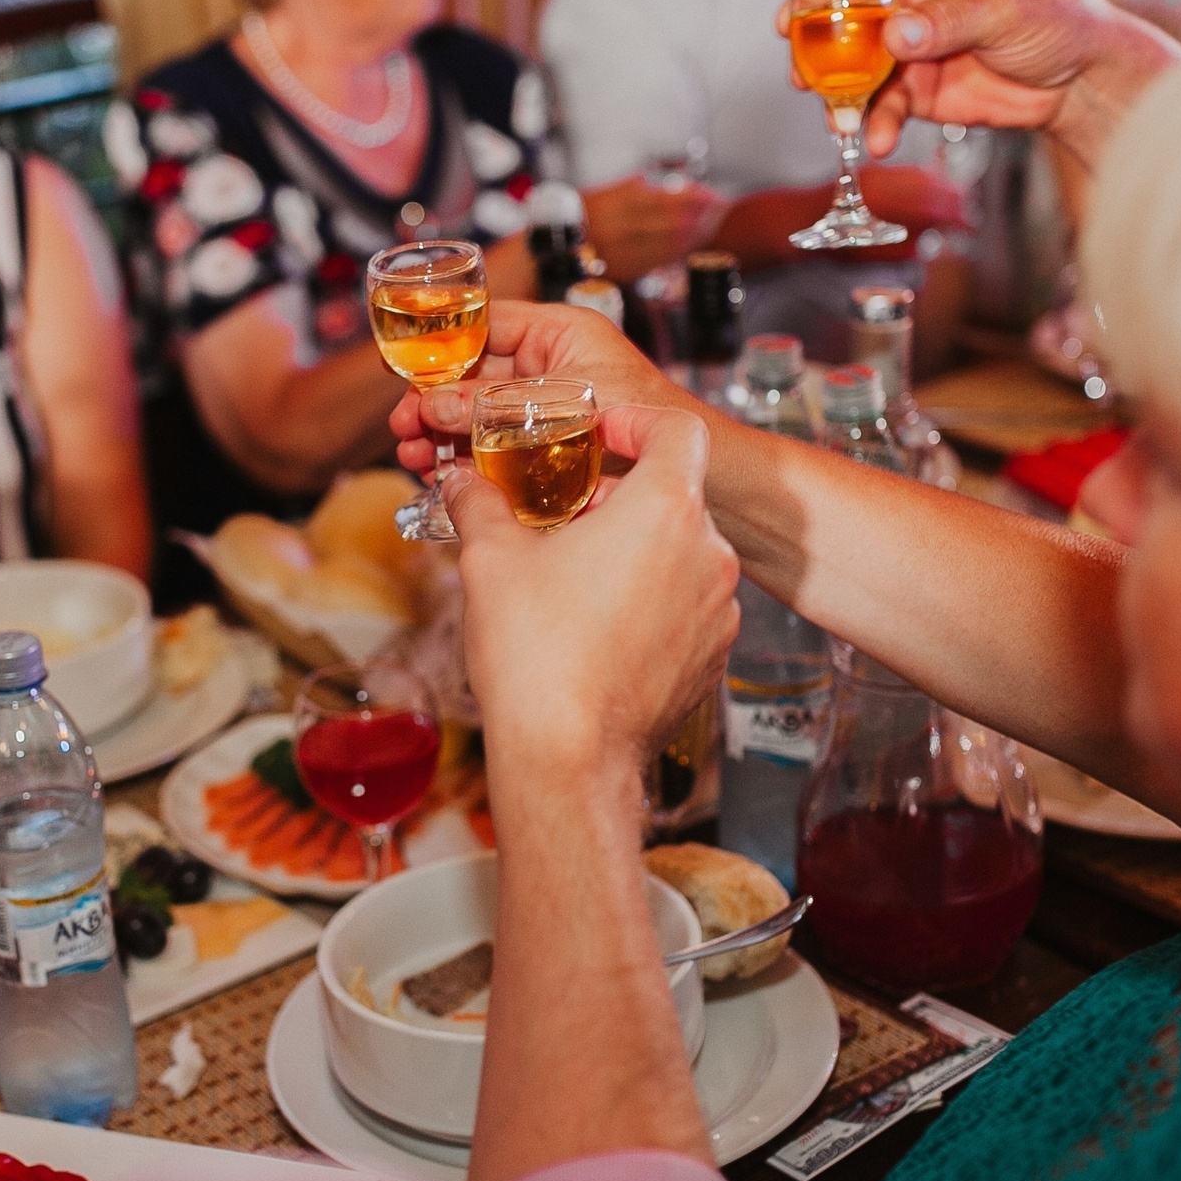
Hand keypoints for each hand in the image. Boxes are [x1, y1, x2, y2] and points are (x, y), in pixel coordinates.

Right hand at [389, 301, 689, 475]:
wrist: (721, 485)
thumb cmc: (660, 425)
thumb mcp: (560, 407)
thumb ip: (492, 406)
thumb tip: (433, 408)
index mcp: (563, 332)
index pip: (485, 323)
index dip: (440, 349)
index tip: (405, 376)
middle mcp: (560, 364)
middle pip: (478, 375)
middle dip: (436, 402)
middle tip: (404, 429)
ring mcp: (559, 408)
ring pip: (488, 417)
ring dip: (450, 438)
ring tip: (418, 461)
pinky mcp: (559, 448)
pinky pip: (509, 450)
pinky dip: (480, 464)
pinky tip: (451, 483)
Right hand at [446, 403, 739, 771]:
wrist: (569, 758)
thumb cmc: (536, 655)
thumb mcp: (492, 561)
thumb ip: (480, 505)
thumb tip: (461, 482)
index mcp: (664, 509)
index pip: (676, 429)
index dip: (637, 421)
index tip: (602, 432)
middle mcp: (708, 554)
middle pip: (675, 495)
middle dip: (620, 498)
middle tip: (566, 514)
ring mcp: (718, 610)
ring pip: (682, 554)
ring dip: (637, 552)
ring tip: (578, 575)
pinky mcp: (713, 656)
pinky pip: (686, 606)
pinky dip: (652, 601)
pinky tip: (600, 626)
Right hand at [579, 174, 725, 282]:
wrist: (549, 251)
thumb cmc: (573, 221)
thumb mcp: (597, 194)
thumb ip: (626, 187)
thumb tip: (650, 181)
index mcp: (616, 203)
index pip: (665, 198)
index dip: (690, 197)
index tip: (708, 194)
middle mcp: (622, 227)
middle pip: (671, 220)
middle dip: (698, 215)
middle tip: (718, 208)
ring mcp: (624, 250)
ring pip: (668, 242)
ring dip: (692, 234)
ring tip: (710, 225)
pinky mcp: (624, 270)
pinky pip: (657, 260)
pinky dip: (676, 252)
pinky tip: (688, 246)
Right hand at [791, 0, 1180, 166]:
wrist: (1085, 79)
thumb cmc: (1057, 19)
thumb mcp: (1004, 9)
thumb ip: (947, 20)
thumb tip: (896, 33)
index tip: (791, 18)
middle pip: (846, 21)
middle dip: (821, 53)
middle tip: (803, 78)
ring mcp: (912, 47)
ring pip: (857, 70)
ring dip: (844, 98)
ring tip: (840, 122)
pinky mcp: (920, 89)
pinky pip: (884, 105)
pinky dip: (877, 124)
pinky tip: (878, 140)